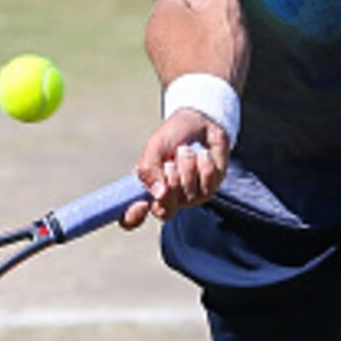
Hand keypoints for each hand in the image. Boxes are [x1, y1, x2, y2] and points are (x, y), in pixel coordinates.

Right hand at [120, 108, 231, 228]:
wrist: (200, 121)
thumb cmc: (173, 135)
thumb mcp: (154, 147)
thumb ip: (149, 169)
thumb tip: (159, 194)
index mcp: (146, 189)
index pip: (131, 218)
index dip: (132, 217)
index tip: (141, 204)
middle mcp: (166, 198)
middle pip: (164, 211)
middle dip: (169, 182)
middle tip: (171, 162)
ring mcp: (188, 197)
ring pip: (187, 194)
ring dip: (187, 166)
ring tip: (187, 151)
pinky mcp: (209, 190)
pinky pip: (207, 185)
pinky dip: (204, 165)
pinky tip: (203, 155)